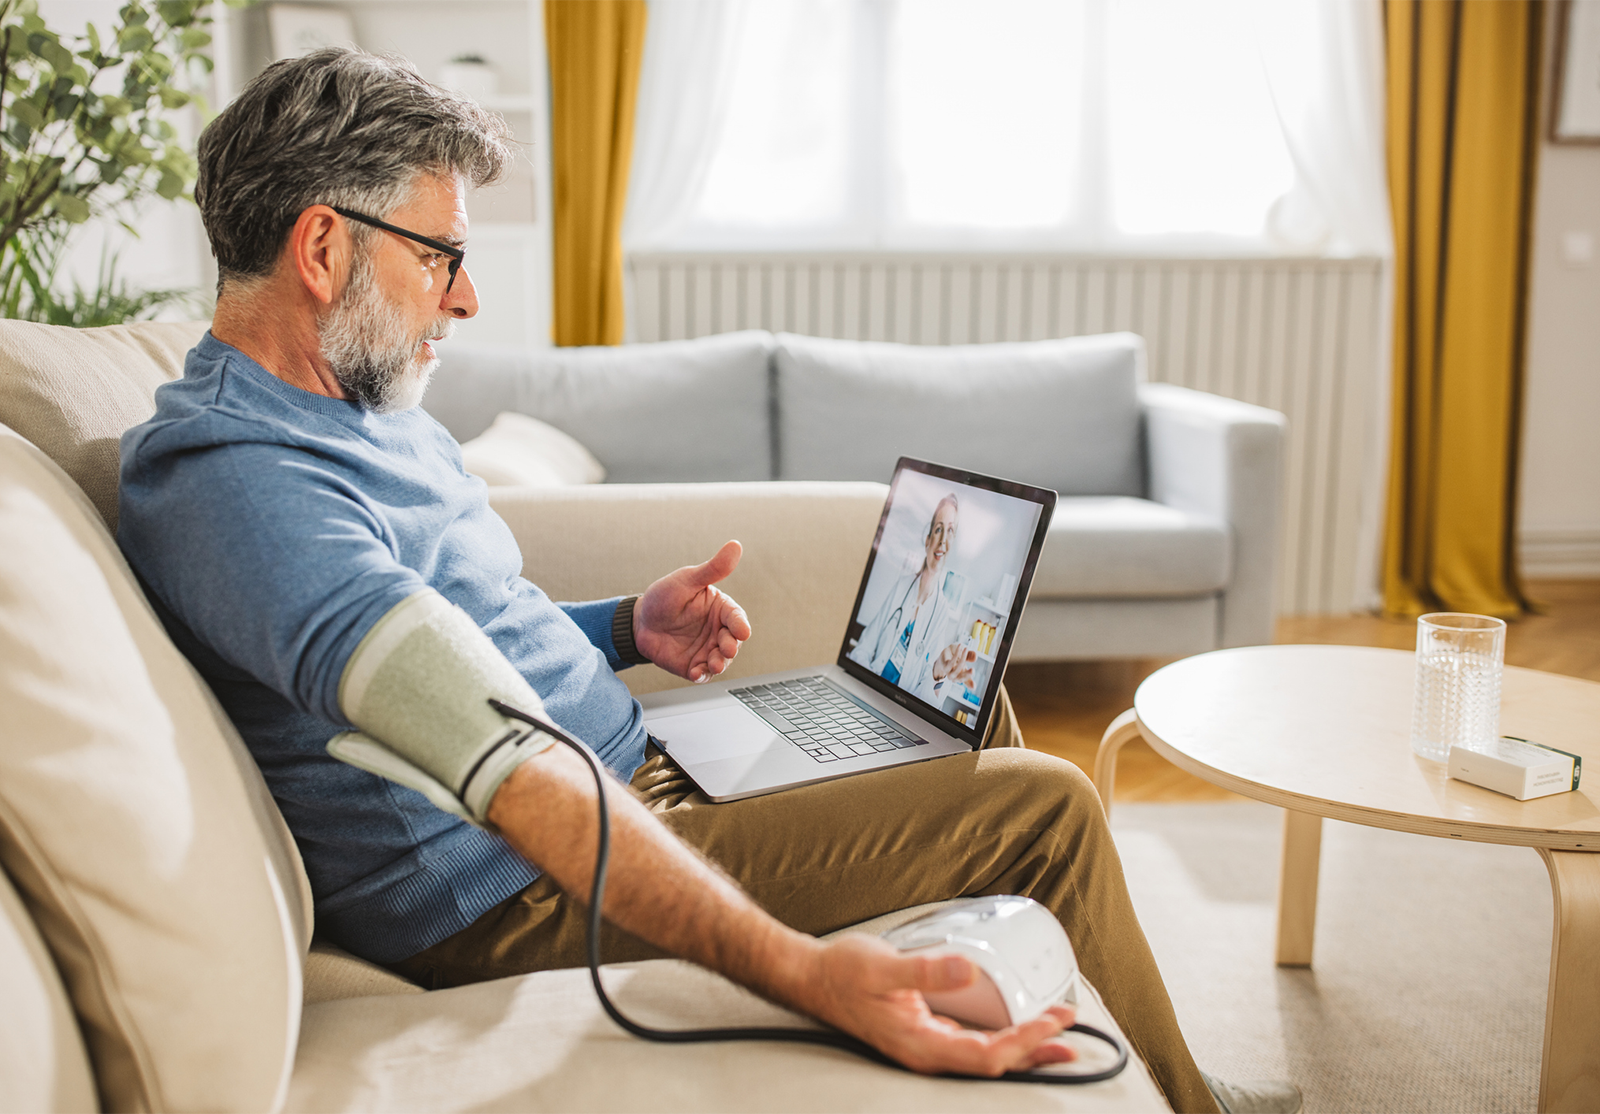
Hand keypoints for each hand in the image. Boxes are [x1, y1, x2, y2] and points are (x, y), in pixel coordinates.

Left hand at [634, 540, 752, 681]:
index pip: (736, 617)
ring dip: (720, 664)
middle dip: (731, 648)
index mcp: (720, 609)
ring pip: (721, 661)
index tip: (742, 632)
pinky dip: (703, 675)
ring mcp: (707, 650)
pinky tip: (697, 674)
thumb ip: (712, 569)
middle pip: (732, 642)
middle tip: (726, 649)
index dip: (740, 625)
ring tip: (713, 665)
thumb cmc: (663, 597)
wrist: (638, 622)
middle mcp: (717, 631)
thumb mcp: (687, 580)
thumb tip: (735, 545)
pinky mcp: (693, 666)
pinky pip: (703, 674)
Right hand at [792, 935, 1076, 1076]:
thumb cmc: (841, 973)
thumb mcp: (882, 967)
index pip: (985, 1056)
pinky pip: (971, 1041)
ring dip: (1022, 1045)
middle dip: (1034, 1050)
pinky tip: (1013, 1024)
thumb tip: (968, 969)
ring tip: (1057, 1036)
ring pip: (984, 1054)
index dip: (1022, 1042)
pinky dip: (1000, 1034)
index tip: (1050, 1022)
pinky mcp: (926, 1031)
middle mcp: (927, 1052)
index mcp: (920, 1044)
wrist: (811, 977)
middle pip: (992, 1063)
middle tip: (1070, 1034)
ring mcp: (927, 1044)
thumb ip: (925, 972)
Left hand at [931, 643, 975, 685]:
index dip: (970, 684)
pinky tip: (960, 646)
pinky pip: (951, 662)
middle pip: (960, 678)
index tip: (974, 686)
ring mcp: (948, 672)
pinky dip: (957, 653)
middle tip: (973, 670)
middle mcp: (955, 676)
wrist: (944, 654)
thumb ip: (971, 656)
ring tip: (966, 648)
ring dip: (962, 659)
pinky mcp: (944, 666)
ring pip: (955, 670)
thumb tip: (975, 658)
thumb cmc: (956, 657)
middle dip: (966, 675)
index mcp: (962, 676)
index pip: (967, 681)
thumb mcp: (965, 656)